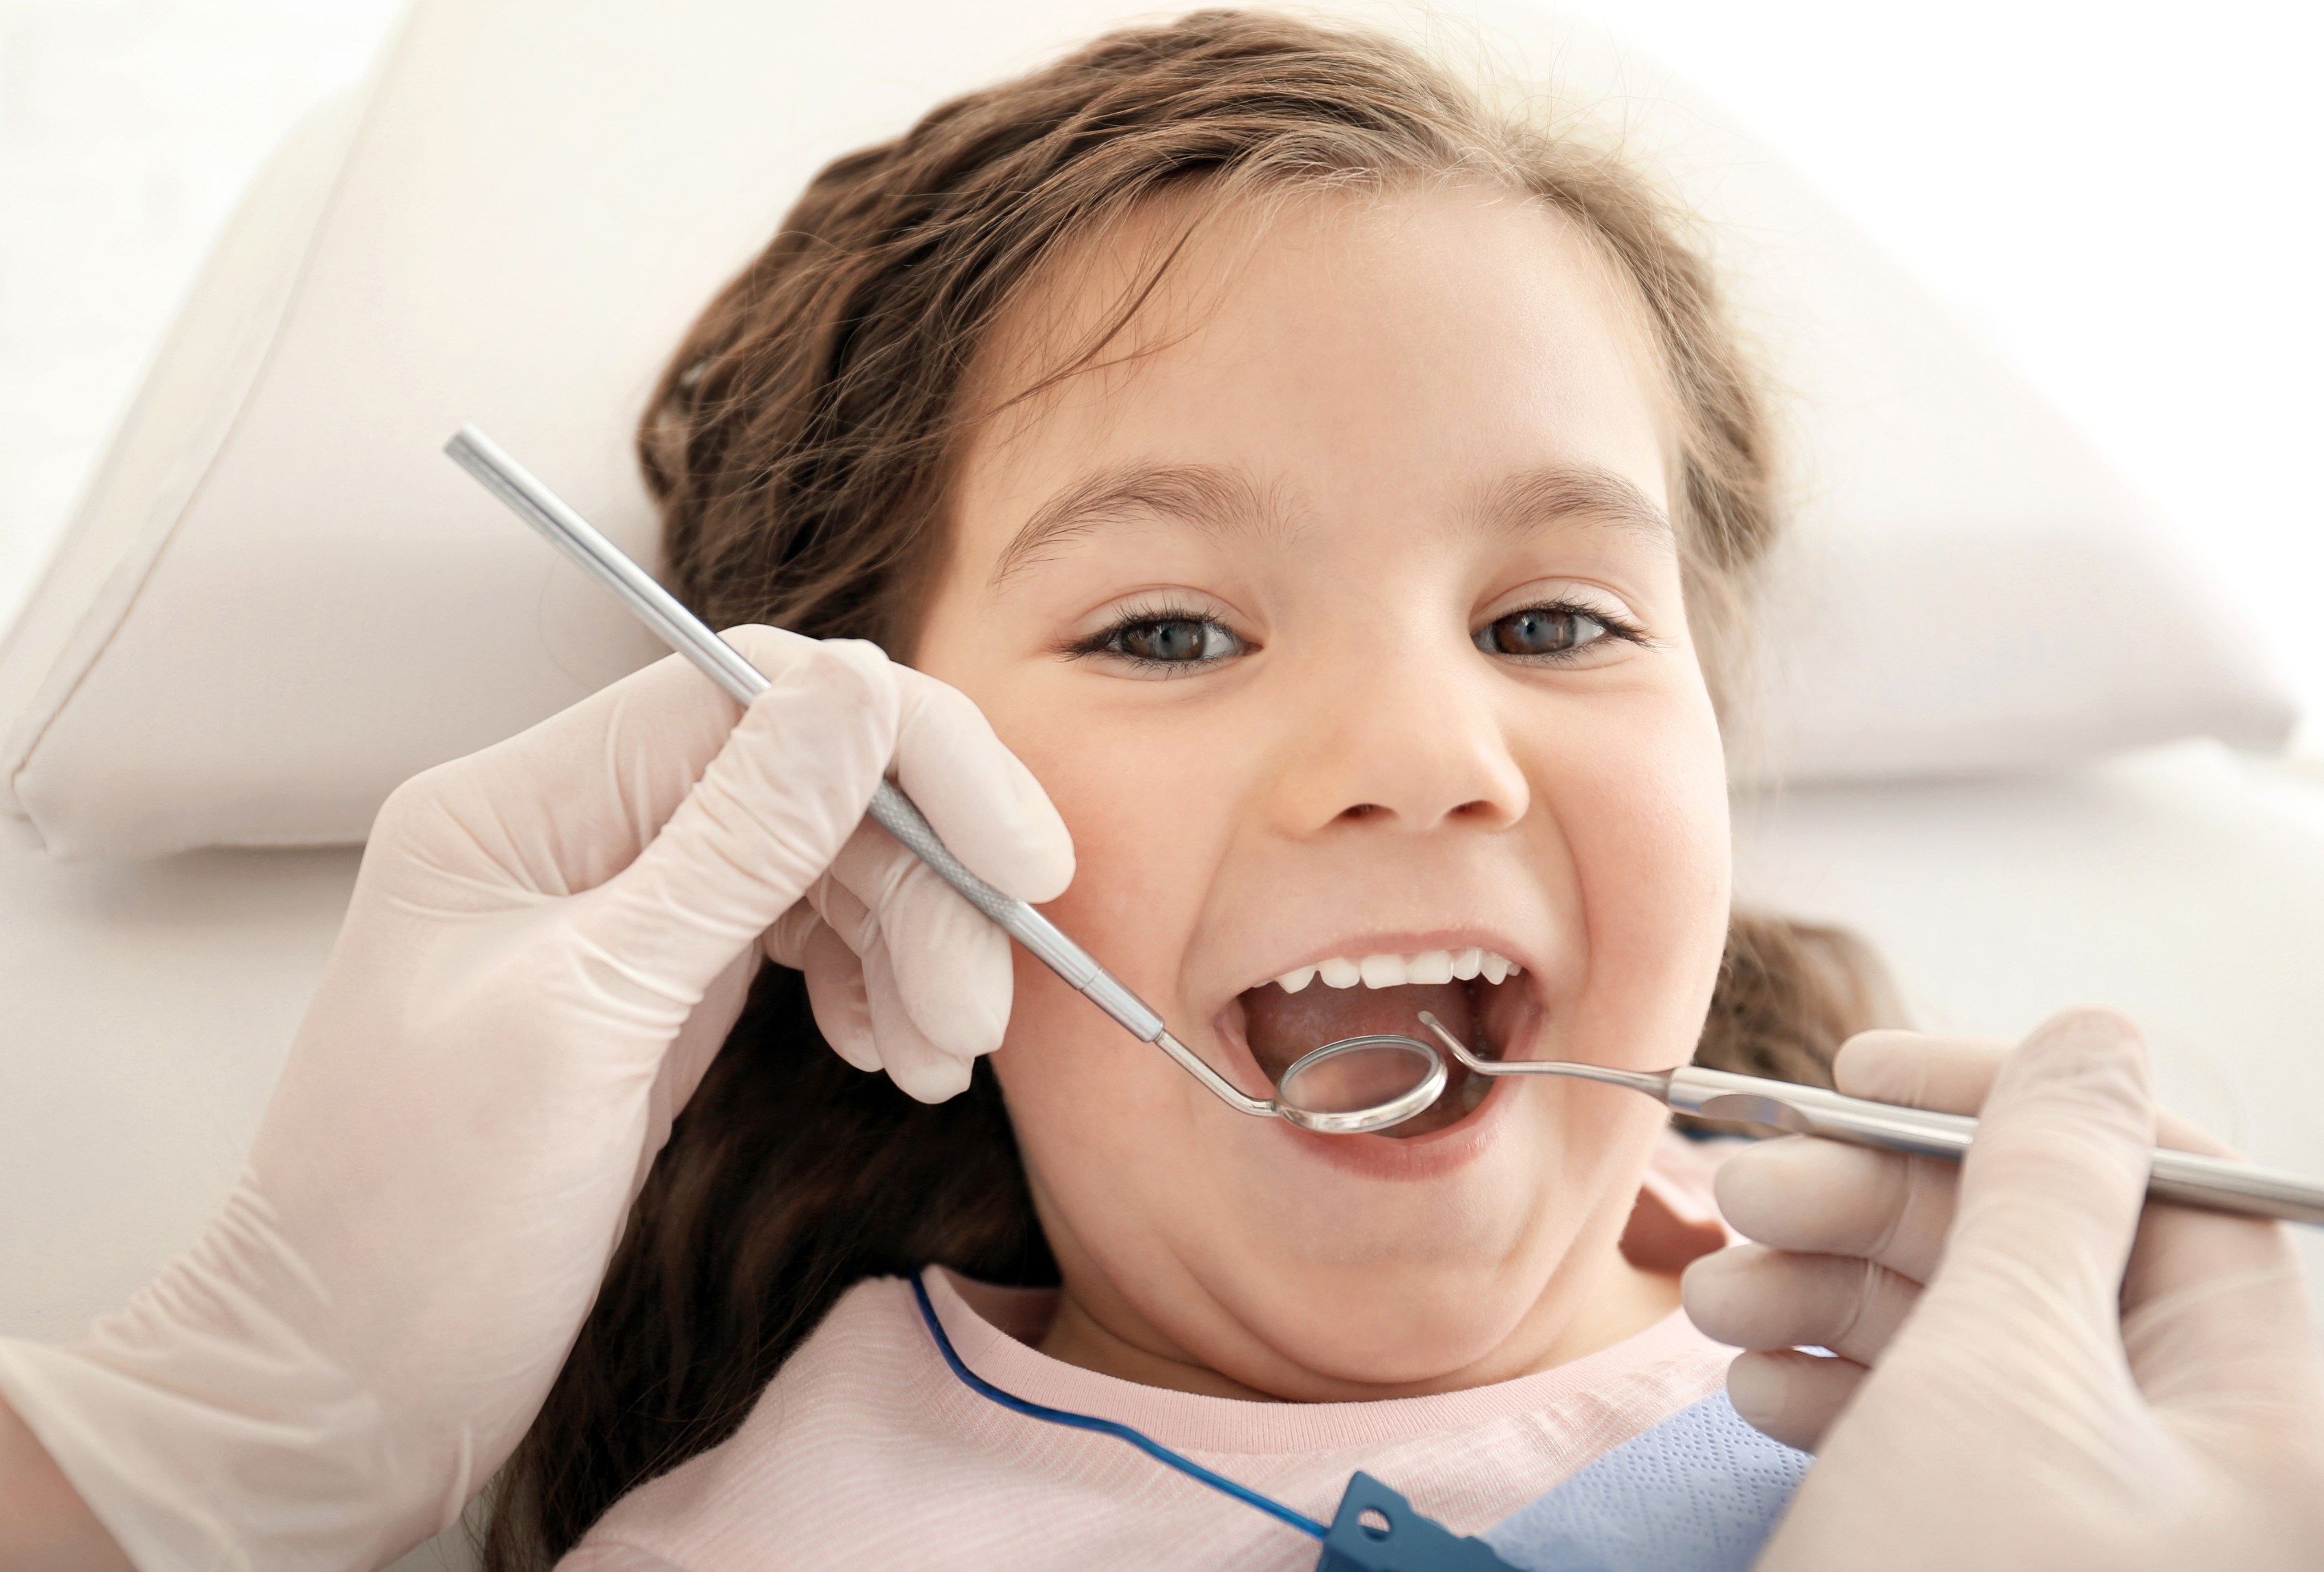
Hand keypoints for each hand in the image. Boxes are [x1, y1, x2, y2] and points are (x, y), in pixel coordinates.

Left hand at [0, 628, 1069, 1570]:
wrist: (345, 1390)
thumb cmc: (419, 1220)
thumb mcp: (587, 1024)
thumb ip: (734, 848)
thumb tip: (863, 686)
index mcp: (521, 802)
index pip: (753, 698)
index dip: (908, 753)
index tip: (1018, 862)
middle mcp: (576, 829)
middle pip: (806, 779)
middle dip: (920, 883)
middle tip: (976, 1015)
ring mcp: (623, 908)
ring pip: (822, 859)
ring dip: (909, 945)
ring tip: (939, 1058)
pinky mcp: (660, 986)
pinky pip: (803, 936)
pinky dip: (869, 985)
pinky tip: (889, 1056)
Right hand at [1682, 1011, 2323, 1569]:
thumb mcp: (2004, 1369)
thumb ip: (2050, 1187)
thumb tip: (2092, 1040)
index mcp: (2258, 1410)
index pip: (2164, 1182)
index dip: (2008, 1104)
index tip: (1860, 1076)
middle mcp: (2188, 1449)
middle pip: (2039, 1250)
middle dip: (1872, 1205)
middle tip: (1749, 1191)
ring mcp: (2088, 1502)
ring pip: (1962, 1329)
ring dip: (1822, 1288)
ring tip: (1716, 1299)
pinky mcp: (1991, 1539)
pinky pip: (1926, 1420)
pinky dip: (1832, 1383)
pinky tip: (1756, 1379)